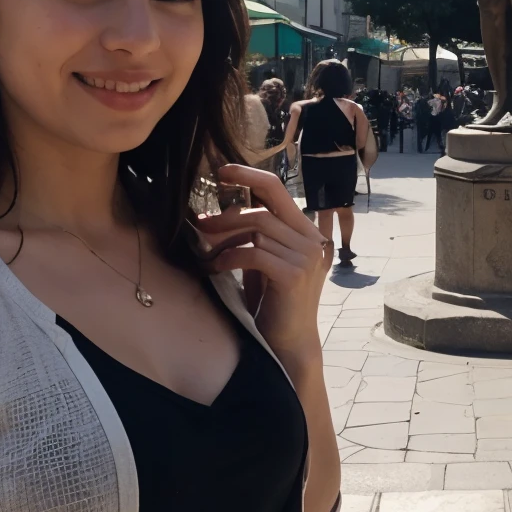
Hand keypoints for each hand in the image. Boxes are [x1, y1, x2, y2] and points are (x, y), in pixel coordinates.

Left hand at [195, 163, 332, 355]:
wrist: (289, 341)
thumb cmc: (273, 301)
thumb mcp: (266, 260)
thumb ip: (256, 235)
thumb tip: (223, 209)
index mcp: (306, 231)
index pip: (277, 189)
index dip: (249, 175)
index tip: (222, 171)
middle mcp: (311, 239)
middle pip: (266, 205)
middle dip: (229, 208)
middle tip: (200, 220)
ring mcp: (306, 257)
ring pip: (258, 228)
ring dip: (224, 238)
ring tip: (205, 252)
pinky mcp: (294, 275)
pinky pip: (254, 253)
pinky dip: (228, 258)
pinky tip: (214, 268)